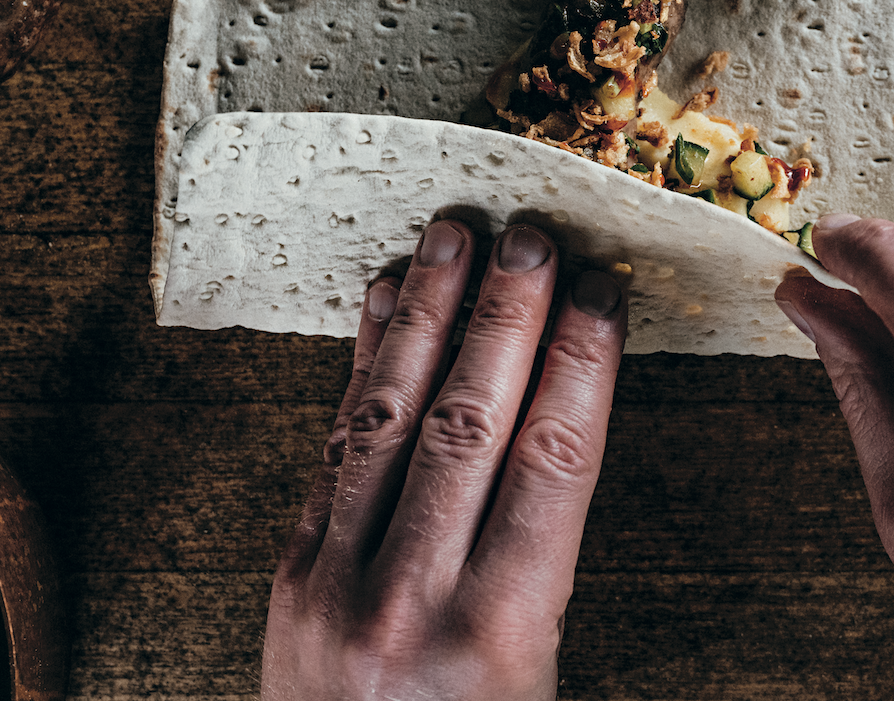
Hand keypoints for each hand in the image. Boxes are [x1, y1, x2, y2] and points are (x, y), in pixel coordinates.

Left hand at [263, 220, 626, 700]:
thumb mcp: (540, 679)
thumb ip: (551, 562)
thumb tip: (571, 420)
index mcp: (496, 635)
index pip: (551, 463)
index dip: (581, 365)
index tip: (603, 297)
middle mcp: (408, 597)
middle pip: (469, 422)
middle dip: (508, 317)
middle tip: (534, 237)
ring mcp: (333, 578)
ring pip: (389, 415)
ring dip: (428, 316)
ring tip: (456, 237)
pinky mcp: (290, 567)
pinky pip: (334, 442)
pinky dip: (364, 363)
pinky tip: (387, 303)